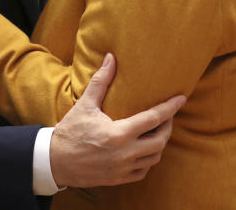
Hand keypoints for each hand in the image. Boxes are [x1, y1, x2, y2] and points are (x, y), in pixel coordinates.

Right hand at [50, 53, 185, 187]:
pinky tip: (145, 149)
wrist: (54, 161)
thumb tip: (111, 57)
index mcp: (118, 134)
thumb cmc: (70, 131)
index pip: (153, 119)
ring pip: (154, 157)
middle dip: (168, 127)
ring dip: (159, 143)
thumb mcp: (85, 105)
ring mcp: (122, 169)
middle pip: (160, 140)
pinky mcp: (118, 179)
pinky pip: (143, 171)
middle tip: (167, 116)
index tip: (181, 99)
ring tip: (157, 131)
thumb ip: (101, 81)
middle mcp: (124, 153)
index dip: (170, 108)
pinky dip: (148, 159)